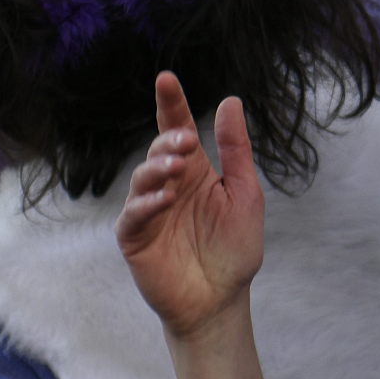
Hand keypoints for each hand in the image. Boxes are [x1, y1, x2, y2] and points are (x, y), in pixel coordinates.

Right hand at [116, 74, 264, 338]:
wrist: (222, 300)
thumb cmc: (234, 249)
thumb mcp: (244, 193)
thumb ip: (236, 150)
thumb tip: (230, 101)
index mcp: (194, 171)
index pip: (177, 129)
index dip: (171, 103)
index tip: (167, 78)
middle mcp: (168, 185)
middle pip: (159, 150)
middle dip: (168, 140)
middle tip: (185, 143)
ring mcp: (149, 210)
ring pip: (142, 178)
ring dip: (157, 167)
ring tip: (176, 167)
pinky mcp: (135, 237)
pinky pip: (134, 214)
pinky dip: (148, 204)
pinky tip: (166, 199)